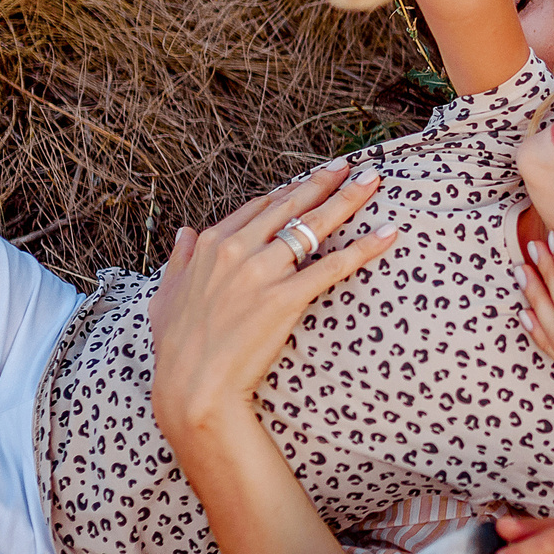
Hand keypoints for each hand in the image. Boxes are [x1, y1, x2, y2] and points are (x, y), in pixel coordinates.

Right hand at [149, 167, 397, 441]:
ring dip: (348, 200)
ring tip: (373, 182)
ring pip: (315, 226)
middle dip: (324, 182)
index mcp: (212, 245)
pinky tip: (387, 233)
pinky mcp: (287, 297)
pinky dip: (364, 247)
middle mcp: (239, 249)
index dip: (289, 193)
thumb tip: (184, 234)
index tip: (310, 182)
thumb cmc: (177, 348)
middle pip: (292, 207)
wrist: (193, 386)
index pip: (260, 208)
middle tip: (350, 168)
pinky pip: (334, 265)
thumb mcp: (166, 295)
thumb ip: (178, 260)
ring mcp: (264, 271)